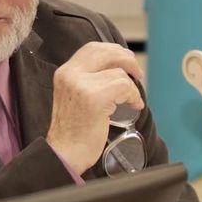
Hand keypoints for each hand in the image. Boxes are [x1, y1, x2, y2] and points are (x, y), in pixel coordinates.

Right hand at [46, 42, 144, 174]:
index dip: (113, 50)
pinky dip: (134, 96)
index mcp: (64, 73)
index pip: (91, 48)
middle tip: (137, 73)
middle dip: (127, 59)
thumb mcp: (74, 96)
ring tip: (131, 100)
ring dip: (131, 87)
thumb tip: (117, 67)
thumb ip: (87, 79)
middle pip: (106, 52)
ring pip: (119, 73)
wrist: (65, 153)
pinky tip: (134, 106)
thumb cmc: (73, 130)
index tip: (125, 60)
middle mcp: (70, 74)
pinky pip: (125, 87)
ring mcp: (82, 85)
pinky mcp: (95, 97)